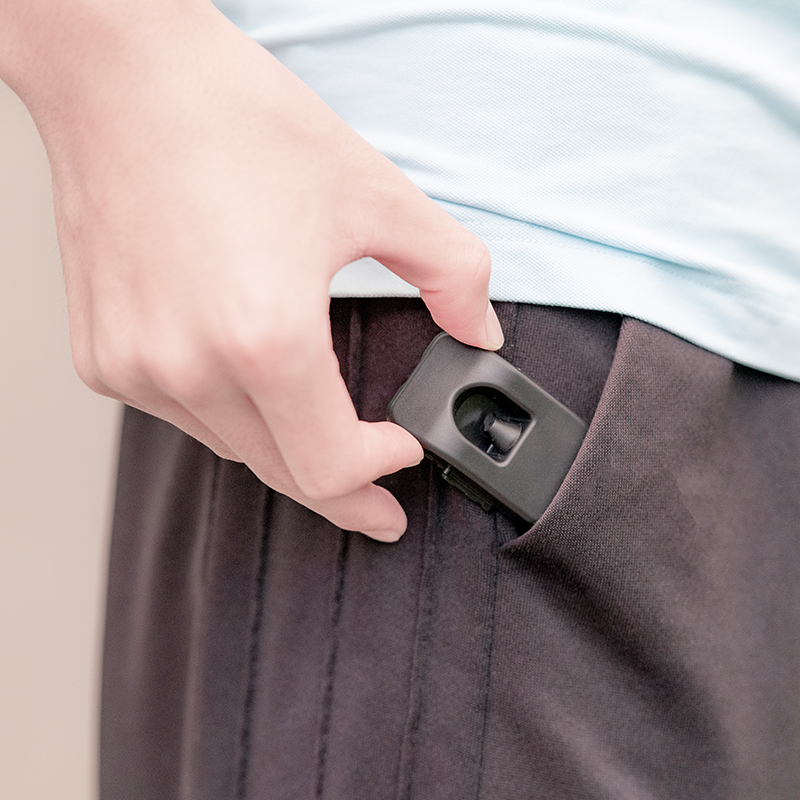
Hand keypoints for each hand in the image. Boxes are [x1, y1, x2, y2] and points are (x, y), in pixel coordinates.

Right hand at [6, 2, 502, 539]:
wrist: (122, 76)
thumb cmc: (236, 121)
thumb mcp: (375, 194)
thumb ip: (451, 274)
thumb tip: (480, 331)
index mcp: (264, 337)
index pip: (329, 468)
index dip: (375, 478)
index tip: (403, 453)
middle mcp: (187, 366)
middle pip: (282, 472)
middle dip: (341, 486)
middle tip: (376, 495)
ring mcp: (135, 366)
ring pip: (233, 446)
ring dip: (286, 442)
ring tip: (317, 417)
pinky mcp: (103, 356)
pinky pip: (184, 414)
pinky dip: (229, 410)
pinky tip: (250, 378)